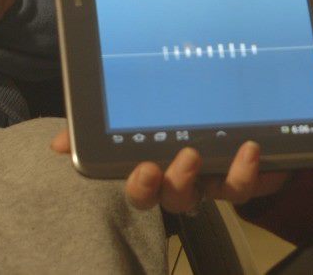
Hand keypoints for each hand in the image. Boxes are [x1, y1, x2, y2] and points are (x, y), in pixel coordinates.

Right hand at [49, 129, 289, 212]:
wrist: (240, 116)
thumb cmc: (179, 118)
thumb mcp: (134, 115)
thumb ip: (97, 128)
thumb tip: (58, 144)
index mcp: (159, 167)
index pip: (142, 188)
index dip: (141, 186)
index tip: (144, 169)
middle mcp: (188, 179)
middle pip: (177, 197)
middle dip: (174, 184)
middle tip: (179, 160)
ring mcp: (221, 178)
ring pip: (219, 193)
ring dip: (226, 177)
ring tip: (226, 151)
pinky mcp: (254, 173)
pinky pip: (253, 181)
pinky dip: (252, 168)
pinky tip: (254, 147)